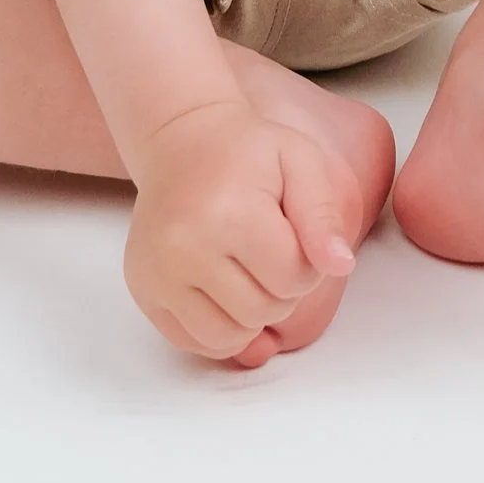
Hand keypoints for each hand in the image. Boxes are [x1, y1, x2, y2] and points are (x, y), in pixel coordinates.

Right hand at [123, 99, 360, 360]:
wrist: (181, 141)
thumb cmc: (247, 152)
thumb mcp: (300, 161)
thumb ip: (323, 215)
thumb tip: (341, 266)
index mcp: (230, 214)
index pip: (293, 279)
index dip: (307, 264)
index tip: (293, 234)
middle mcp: (185, 248)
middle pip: (263, 312)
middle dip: (281, 290)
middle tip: (269, 250)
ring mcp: (158, 273)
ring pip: (228, 338)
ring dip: (250, 315)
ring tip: (246, 271)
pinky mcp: (142, 289)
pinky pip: (193, 342)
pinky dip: (218, 328)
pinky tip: (221, 289)